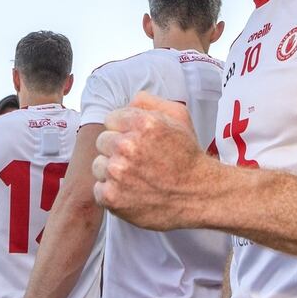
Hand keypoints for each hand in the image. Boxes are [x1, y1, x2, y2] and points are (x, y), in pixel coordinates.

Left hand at [92, 91, 217, 229]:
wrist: (198, 195)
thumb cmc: (187, 156)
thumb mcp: (178, 116)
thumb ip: (148, 101)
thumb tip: (127, 103)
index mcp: (142, 124)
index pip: (111, 119)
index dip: (124, 129)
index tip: (136, 140)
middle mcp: (128, 146)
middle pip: (102, 141)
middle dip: (117, 149)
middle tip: (137, 160)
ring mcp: (118, 173)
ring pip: (98, 165)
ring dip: (112, 171)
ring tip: (135, 177)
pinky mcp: (112, 196)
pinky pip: (98, 189)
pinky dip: (111, 192)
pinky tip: (131, 191)